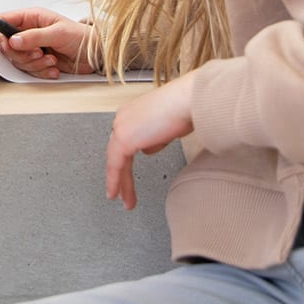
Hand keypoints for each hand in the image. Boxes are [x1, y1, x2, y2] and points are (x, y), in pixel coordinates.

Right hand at [0, 6, 97, 78]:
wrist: (95, 54)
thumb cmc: (81, 36)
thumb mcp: (58, 33)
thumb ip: (34, 36)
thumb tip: (13, 40)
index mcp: (32, 18)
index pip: (4, 21)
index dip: (1, 34)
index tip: (8, 45)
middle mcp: (29, 32)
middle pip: (7, 45)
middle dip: (22, 54)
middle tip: (39, 53)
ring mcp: (33, 48)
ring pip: (18, 60)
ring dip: (35, 64)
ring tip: (51, 60)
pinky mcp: (39, 62)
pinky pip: (30, 70)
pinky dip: (42, 72)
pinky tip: (54, 68)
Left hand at [105, 78, 194, 209]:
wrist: (188, 101)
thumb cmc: (187, 108)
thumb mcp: (167, 127)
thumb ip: (154, 138)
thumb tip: (146, 148)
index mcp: (133, 112)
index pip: (125, 142)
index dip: (124, 162)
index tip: (125, 176)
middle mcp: (123, 117)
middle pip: (117, 152)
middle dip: (120, 176)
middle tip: (121, 194)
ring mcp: (121, 126)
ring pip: (116, 160)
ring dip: (121, 183)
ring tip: (126, 201)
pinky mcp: (123, 138)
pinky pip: (115, 165)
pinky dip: (115, 181)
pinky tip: (116, 194)